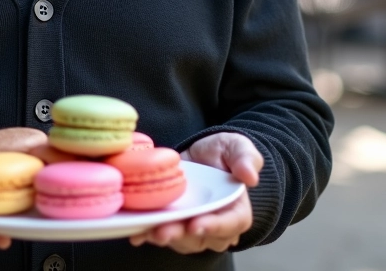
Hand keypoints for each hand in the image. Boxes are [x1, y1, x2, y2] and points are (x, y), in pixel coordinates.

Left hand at [128, 132, 262, 253]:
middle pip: (200, 237)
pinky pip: (161, 233)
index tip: (196, 225)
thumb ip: (245, 159)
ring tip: (145, 229)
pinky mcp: (174, 223)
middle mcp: (215, 224)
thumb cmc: (224, 152)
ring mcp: (193, 226)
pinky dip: (147, 233)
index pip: (230, 223)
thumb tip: (250, 176)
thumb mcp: (237, 147)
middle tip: (162, 231)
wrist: (202, 154)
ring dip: (161, 236)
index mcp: (236, 209)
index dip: (214, 227)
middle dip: (180, 235)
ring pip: (179, 239)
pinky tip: (135, 232)